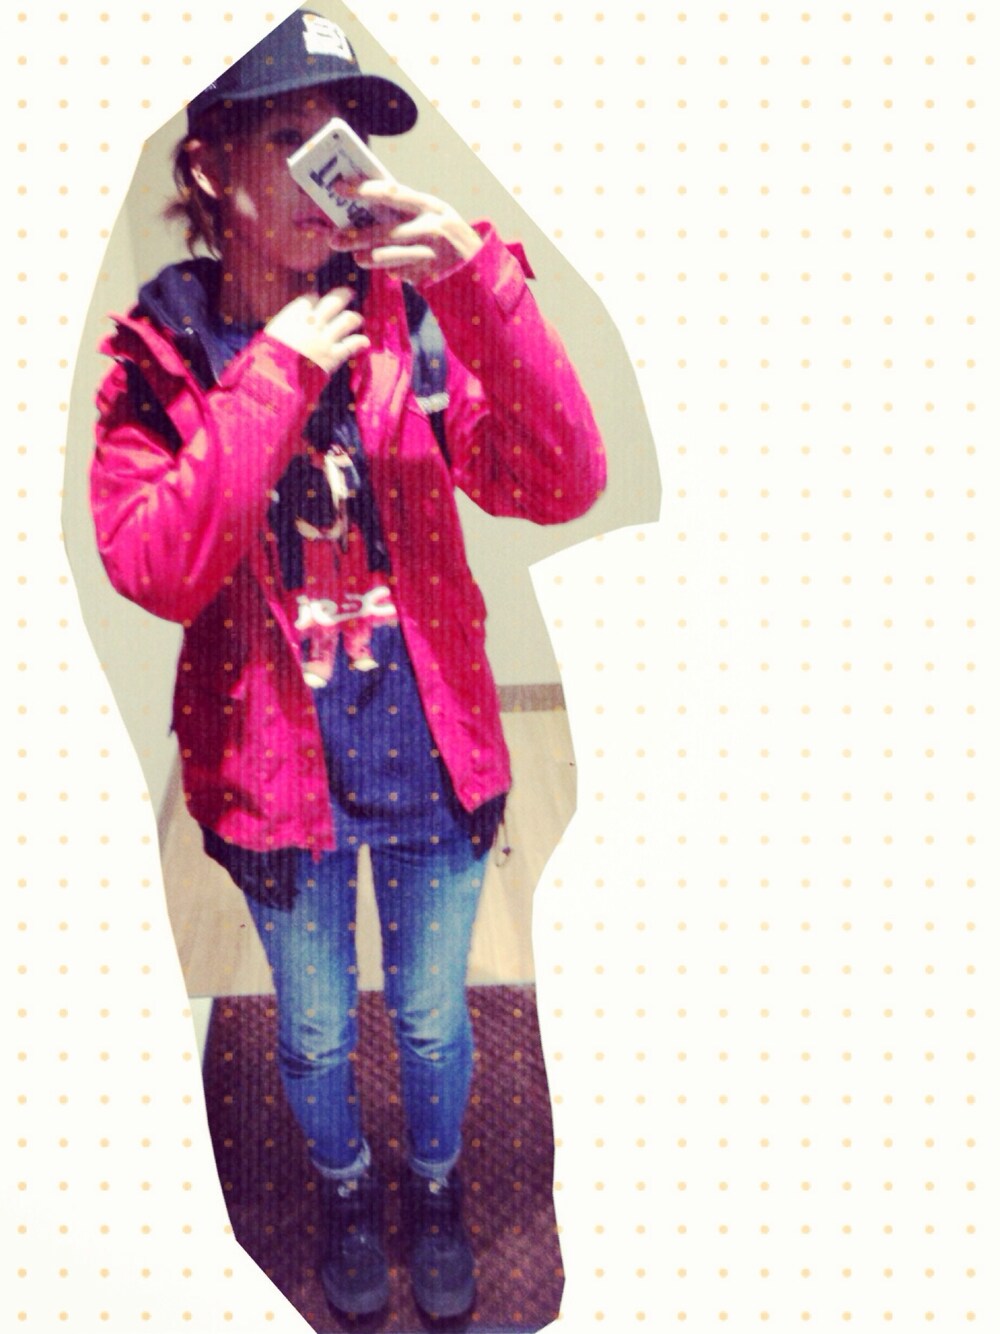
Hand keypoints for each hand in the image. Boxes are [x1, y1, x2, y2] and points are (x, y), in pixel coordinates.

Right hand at [264, 287, 369, 375]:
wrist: (275, 376)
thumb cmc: (266, 357)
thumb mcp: (269, 336)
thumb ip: (282, 329)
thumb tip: (284, 329)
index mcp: (293, 315)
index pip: (310, 298)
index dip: (314, 299)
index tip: (316, 300)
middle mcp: (312, 323)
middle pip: (332, 302)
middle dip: (342, 295)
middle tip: (348, 293)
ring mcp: (324, 339)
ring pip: (347, 320)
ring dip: (354, 318)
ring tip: (357, 318)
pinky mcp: (333, 356)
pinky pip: (351, 345)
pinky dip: (359, 342)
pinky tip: (364, 341)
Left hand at [344, 180, 483, 284]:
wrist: (481, 271)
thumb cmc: (450, 238)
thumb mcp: (436, 217)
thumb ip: (408, 212)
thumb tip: (367, 207)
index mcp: (432, 206)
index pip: (392, 193)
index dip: (363, 189)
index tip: (339, 187)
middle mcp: (432, 228)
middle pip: (384, 231)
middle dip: (355, 236)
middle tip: (334, 239)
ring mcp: (432, 254)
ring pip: (388, 256)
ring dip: (368, 257)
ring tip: (357, 257)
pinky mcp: (430, 276)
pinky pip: (400, 273)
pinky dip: (392, 271)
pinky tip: (391, 269)